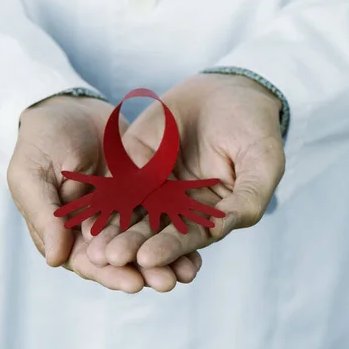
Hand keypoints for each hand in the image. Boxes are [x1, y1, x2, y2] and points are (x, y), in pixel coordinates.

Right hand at [7, 95, 201, 292]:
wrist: (67, 107)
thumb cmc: (40, 142)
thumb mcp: (31, 175)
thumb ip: (43, 215)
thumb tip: (55, 260)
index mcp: (64, 234)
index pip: (88, 262)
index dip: (110, 274)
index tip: (134, 283)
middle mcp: (94, 230)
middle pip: (121, 258)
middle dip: (145, 271)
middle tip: (169, 282)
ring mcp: (120, 212)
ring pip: (144, 240)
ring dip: (166, 257)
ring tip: (191, 270)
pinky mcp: (140, 192)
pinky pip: (159, 212)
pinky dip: (176, 226)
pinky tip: (198, 237)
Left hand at [87, 74, 284, 268]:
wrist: (230, 89)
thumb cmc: (254, 129)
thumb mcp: (263, 162)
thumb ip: (247, 198)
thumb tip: (221, 229)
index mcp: (210, 214)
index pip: (189, 236)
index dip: (170, 247)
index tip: (149, 258)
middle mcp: (179, 206)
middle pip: (154, 229)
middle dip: (133, 244)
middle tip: (111, 258)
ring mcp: (155, 184)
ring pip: (131, 210)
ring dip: (112, 227)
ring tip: (94, 244)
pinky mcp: (136, 161)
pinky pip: (118, 179)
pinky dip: (103, 193)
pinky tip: (86, 206)